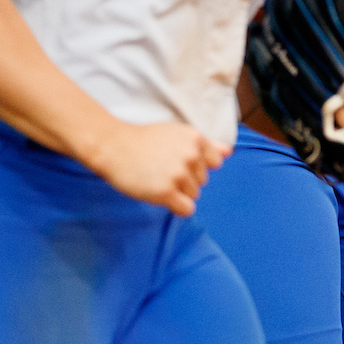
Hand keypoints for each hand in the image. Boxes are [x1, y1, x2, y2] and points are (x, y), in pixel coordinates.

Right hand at [93, 121, 229, 215]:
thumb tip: (228, 152)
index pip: (215, 162)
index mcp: (195, 138)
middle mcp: (191, 155)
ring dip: (178, 192)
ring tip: (157, 178)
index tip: (177, 161)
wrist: (114, 147)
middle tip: (162, 168)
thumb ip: (205, 145)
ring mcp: (179, 174)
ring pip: (194, 195)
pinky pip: (186, 209)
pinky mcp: (167, 192)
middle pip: (203, 181)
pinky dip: (176, 207)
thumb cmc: (145, 140)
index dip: (197, 165)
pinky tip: (161, 195)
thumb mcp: (177, 134)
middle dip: (186, 179)